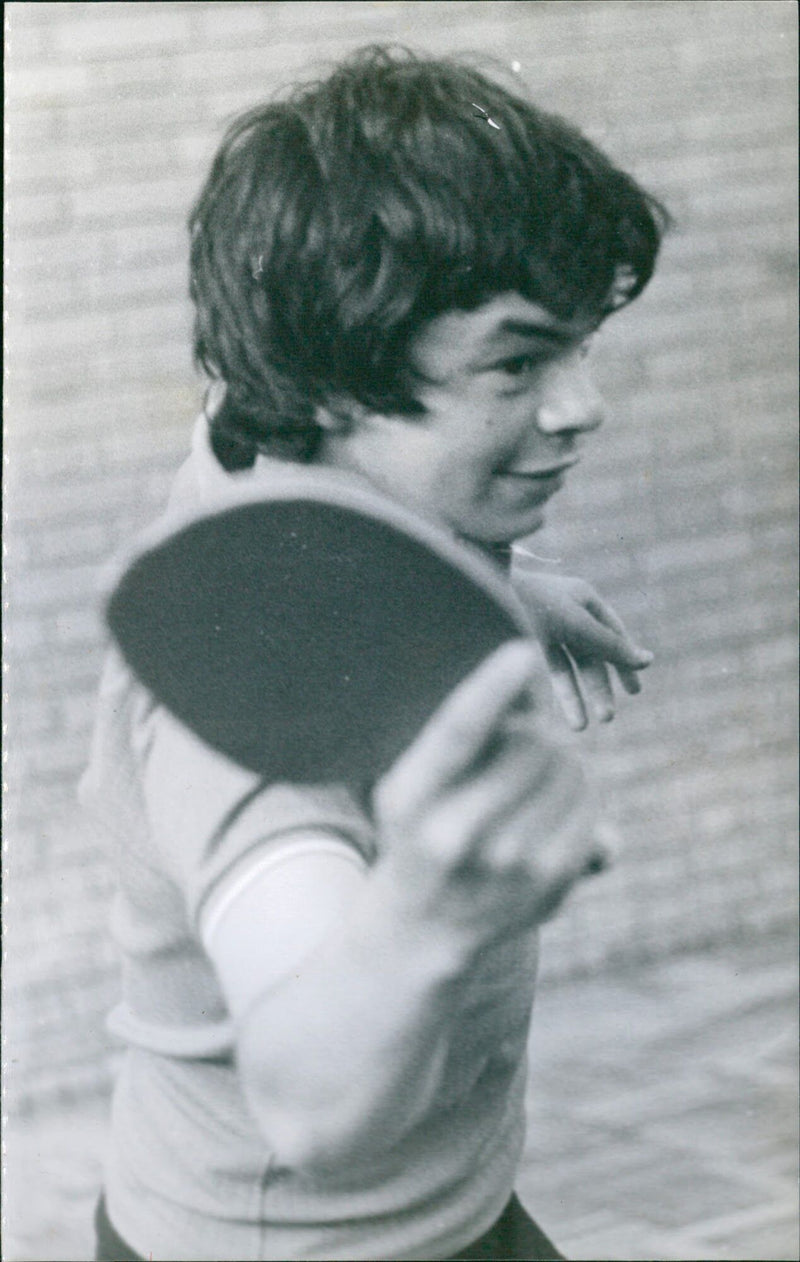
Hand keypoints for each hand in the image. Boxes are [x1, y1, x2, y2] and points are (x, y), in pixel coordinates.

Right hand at [373, 641, 607, 951]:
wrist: (417, 930)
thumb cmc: (416, 829)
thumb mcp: (411, 785)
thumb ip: (461, 739)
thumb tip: (526, 682)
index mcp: (409, 798)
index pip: (457, 731)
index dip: (492, 686)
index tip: (523, 648)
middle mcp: (454, 835)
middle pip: (534, 741)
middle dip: (532, 732)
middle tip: (510, 751)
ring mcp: (507, 866)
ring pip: (571, 769)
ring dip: (559, 761)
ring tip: (527, 783)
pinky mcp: (550, 885)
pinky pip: (592, 806)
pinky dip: (580, 795)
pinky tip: (548, 810)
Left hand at [511, 571, 652, 730]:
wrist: (489, 588)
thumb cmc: (538, 602)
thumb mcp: (579, 625)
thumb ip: (611, 645)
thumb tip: (647, 662)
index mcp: (586, 600)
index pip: (614, 634)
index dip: (625, 662)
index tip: (634, 690)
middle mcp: (571, 613)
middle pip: (594, 655)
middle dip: (600, 688)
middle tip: (608, 718)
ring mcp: (551, 627)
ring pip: (572, 666)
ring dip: (576, 697)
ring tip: (581, 728)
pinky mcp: (532, 639)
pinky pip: (552, 667)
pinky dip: (559, 689)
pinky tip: (567, 711)